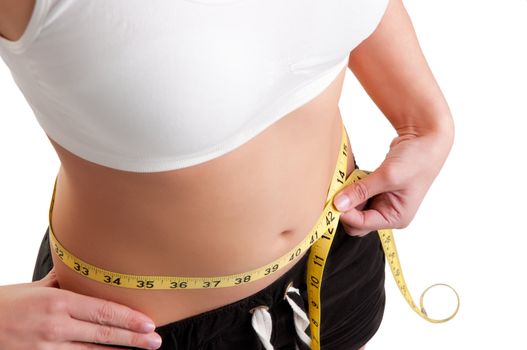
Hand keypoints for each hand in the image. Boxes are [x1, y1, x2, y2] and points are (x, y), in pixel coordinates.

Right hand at [0, 267, 161, 349]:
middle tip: (154, 340)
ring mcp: (47, 348)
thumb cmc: (6, 304)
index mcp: (57, 302)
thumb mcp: (36, 287)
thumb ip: (64, 282)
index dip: (128, 318)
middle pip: (103, 335)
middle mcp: (55, 326)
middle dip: (133, 339)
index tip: (148, 322)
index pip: (102, 311)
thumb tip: (85, 271)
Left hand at [333, 130, 452, 235]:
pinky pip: (357, 195)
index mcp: (396, 218)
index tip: (333, 199)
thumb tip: (338, 204)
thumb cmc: (416, 159)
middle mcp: (389, 214)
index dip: (345, 214)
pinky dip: (352, 188)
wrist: (426, 138)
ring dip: (347, 196)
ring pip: (354, 208)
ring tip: (347, 180)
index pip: (361, 225)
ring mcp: (383, 203)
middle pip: (356, 221)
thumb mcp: (387, 176)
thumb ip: (361, 190)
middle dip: (345, 207)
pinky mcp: (377, 191)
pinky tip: (353, 177)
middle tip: (339, 189)